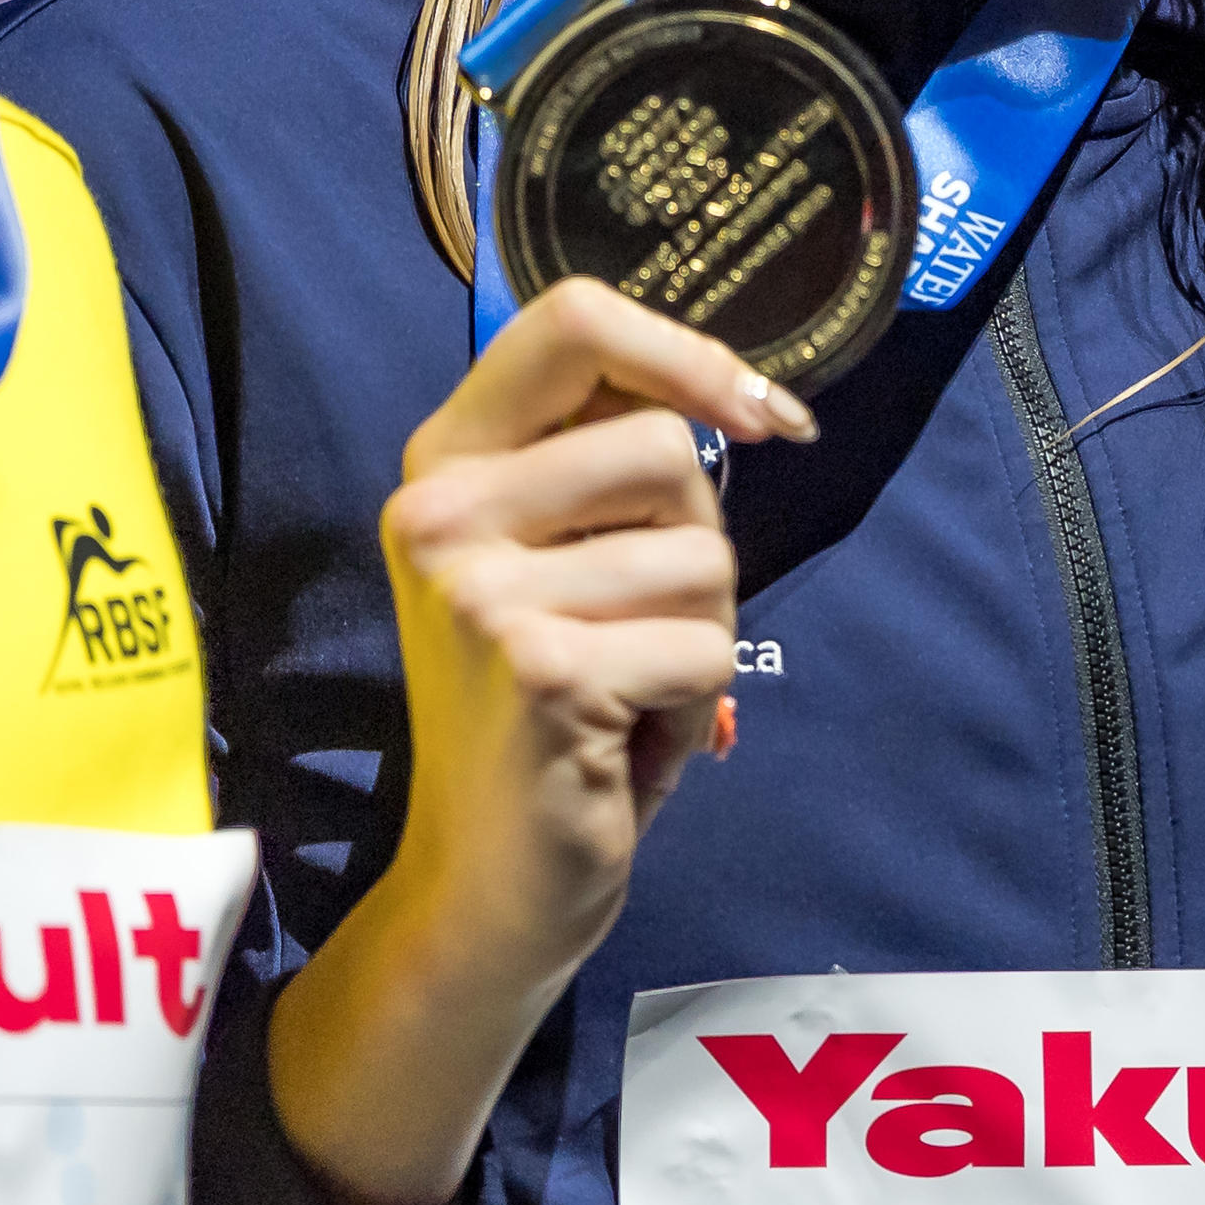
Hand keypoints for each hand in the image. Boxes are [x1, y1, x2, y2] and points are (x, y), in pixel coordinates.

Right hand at [273, 281, 801, 1204]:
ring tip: (625, 697)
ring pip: (706, 555)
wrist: (486, 884)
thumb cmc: (553, 715)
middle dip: (700, 545)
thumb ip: (610, 472)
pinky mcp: (542, 668)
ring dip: (701, 637)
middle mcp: (441, 510)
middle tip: (639, 632)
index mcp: (444, 461)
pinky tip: (624, 746)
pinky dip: (696, 707)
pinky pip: (711, 647)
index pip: (569, 320)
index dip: (687, 353)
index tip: (763, 418)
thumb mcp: (556, 563)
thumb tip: (756, 405)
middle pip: (669, 448)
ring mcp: (480, 589)